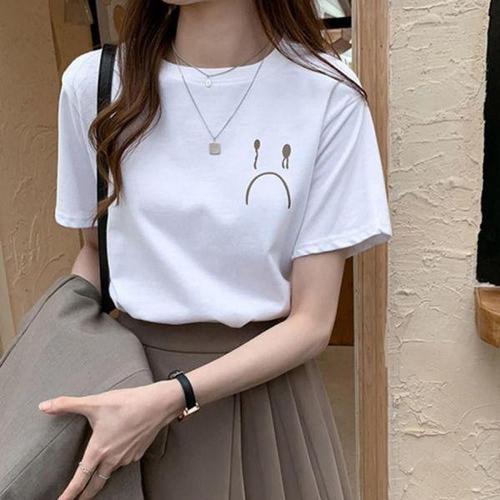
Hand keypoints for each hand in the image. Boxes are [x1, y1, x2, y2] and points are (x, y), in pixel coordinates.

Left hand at [38, 380, 184, 499]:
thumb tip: (44, 406)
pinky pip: (124, 462)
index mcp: (99, 450)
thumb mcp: (95, 402)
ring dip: (102, 475)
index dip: (69, 494)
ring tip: (96, 470)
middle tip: (77, 499)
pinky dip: (117, 462)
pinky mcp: (139, 452)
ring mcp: (127, 457)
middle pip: (95, 485)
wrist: (159, 404)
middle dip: (85, 495)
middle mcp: (113, 458)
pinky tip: (117, 451)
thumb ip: (67, 404)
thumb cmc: (128, 403)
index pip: (80, 479)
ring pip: (110, 472)